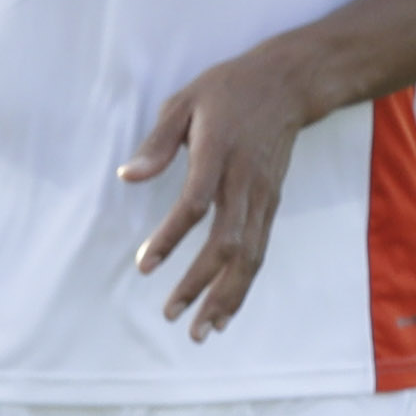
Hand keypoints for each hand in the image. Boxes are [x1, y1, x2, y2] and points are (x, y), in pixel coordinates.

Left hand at [123, 48, 312, 337]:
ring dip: (226, 297)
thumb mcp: (183, 102)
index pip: (195, 205)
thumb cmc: (226, 92)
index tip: (145, 265)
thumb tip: (127, 176)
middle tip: (169, 314)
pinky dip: (243, 285)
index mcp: (220, 154)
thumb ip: (157, 143)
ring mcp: (264, 197)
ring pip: (250, 257)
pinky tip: (225, 311)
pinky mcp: (272, 204)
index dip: (171, 238)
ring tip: (200, 331)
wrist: (288, 84)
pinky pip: (259, 252)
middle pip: (228, 243)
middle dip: (200, 283)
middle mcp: (247, 182)